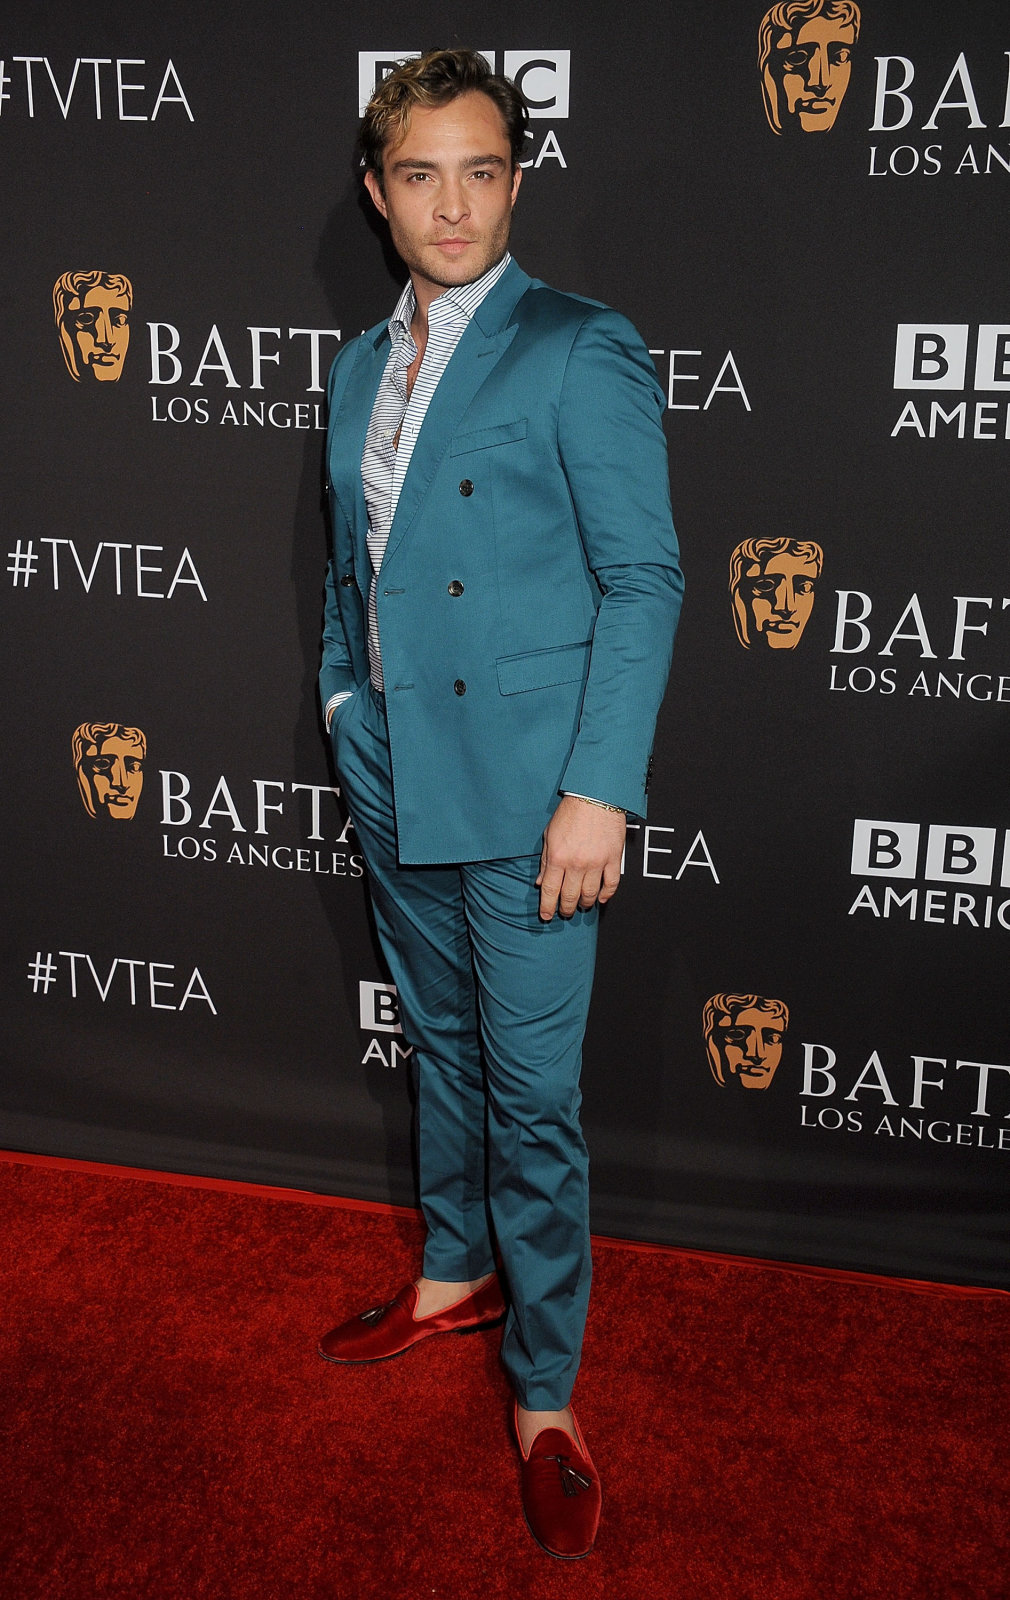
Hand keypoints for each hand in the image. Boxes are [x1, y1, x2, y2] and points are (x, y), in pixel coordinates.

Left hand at [536, 795, 625, 920]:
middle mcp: (577, 863)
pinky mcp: (613, 859)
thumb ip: (545, 860)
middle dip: (566, 908)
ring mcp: (597, 863)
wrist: (596, 796)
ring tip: (582, 904)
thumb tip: (540, 881)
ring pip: (590, 894)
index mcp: (558, 857)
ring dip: (585, 903)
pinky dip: (607, 894)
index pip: (549, 890)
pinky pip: (612, 884)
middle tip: (565, 912)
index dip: (547, 907)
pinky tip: (602, 898)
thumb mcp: (550, 835)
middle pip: (570, 897)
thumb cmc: (571, 812)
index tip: (547, 916)